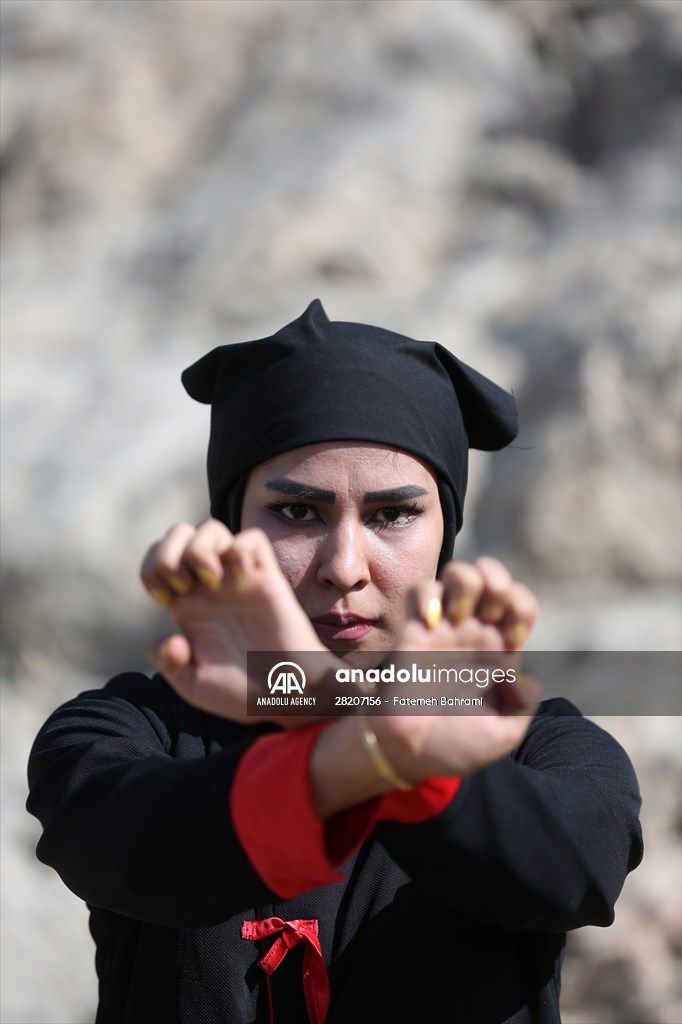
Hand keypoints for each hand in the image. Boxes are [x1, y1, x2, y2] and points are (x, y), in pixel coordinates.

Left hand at [140, 520, 334, 724]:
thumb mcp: (195, 687)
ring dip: (201, 548)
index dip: (152, 571)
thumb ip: (169, 666)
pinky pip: (252, 539)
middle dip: (169, 551)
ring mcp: (238, 579)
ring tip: (211, 581)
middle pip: (179, 533)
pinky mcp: (267, 579)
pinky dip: (240, 551)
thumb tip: (171, 639)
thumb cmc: (243, 694)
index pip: (157, 560)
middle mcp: (210, 586)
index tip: (165, 601)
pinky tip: (240, 580)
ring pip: (212, 528)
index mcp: (188, 604)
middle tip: (183, 586)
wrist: (285, 697)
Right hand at [371, 557, 539, 779]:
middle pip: (492, 575)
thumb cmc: (456, 745)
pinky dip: (429, 595)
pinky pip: (421, 589)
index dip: (523, 608)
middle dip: (498, 581)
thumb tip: (516, 672)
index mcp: (499, 650)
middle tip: (489, 614)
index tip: (512, 642)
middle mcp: (473, 631)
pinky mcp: (414, 629)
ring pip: (458, 572)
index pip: (520, 602)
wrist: (411, 753)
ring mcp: (444, 628)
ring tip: (458, 615)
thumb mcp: (505, 733)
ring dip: (466, 582)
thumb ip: (524, 703)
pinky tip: (432, 620)